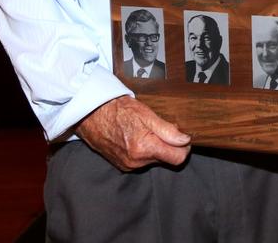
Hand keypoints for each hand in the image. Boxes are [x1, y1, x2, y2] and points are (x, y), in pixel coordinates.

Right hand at [74, 95, 190, 170]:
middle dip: (168, 146)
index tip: (183, 137)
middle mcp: (136, 162)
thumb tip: (185, 140)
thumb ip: (167, 130)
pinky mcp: (122, 165)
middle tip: (161, 129)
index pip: (177, 158)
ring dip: (156, 148)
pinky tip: (137, 138)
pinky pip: (142, 161)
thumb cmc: (118, 111)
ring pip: (155, 160)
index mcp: (144, 149)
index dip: (184, 147)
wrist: (92, 114)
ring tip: (146, 132)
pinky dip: (145, 151)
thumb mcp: (147, 115)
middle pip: (167, 159)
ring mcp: (128, 165)